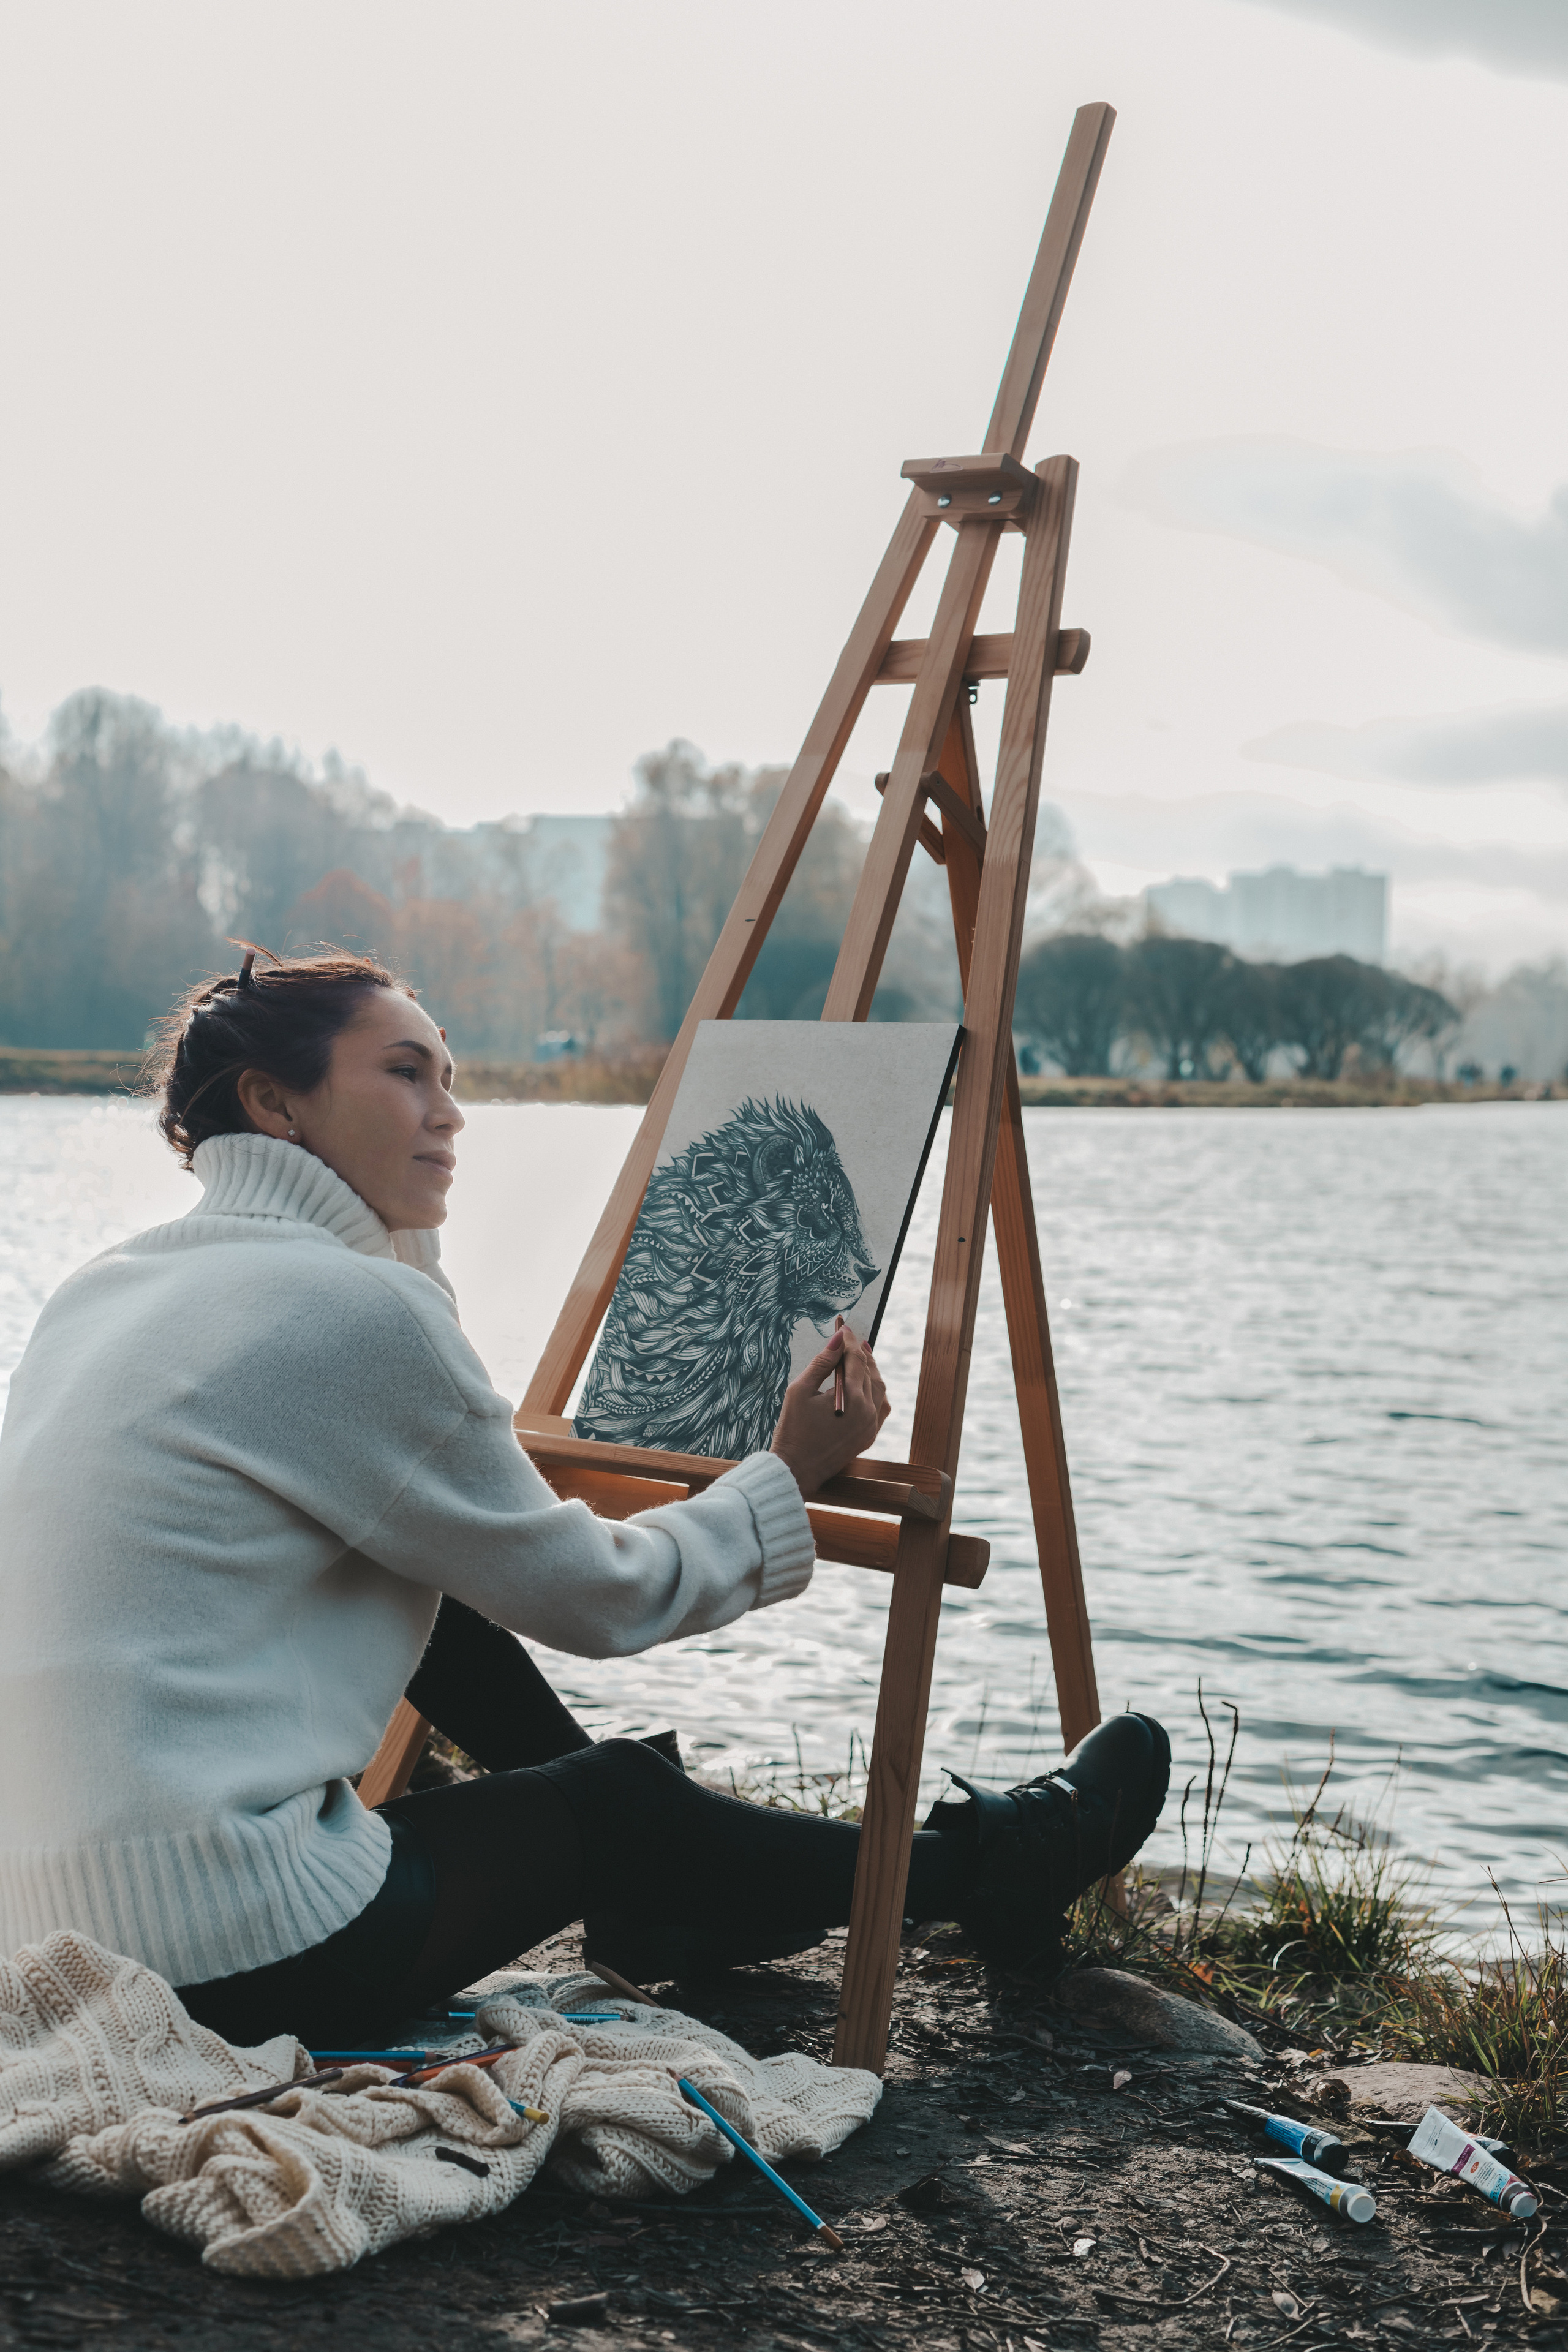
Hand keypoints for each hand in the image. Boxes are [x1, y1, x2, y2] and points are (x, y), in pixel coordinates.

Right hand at [769, 1325, 889, 1500]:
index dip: (850, 1341)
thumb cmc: (792, 1430)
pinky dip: (876, 1392)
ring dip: (871, 1371)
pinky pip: (880, 1408)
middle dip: (861, 1353)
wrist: (795, 1470)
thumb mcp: (800, 1391)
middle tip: (851, 1339)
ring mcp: (871, 1426)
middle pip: (871, 1372)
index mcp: (852, 1400)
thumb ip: (822, 1363)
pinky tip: (867, 1384)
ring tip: (860, 1357)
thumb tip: (838, 1339)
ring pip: (880, 1389)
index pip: (856, 1359)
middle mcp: (868, 1412)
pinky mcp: (869, 1437)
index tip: (844, 1327)